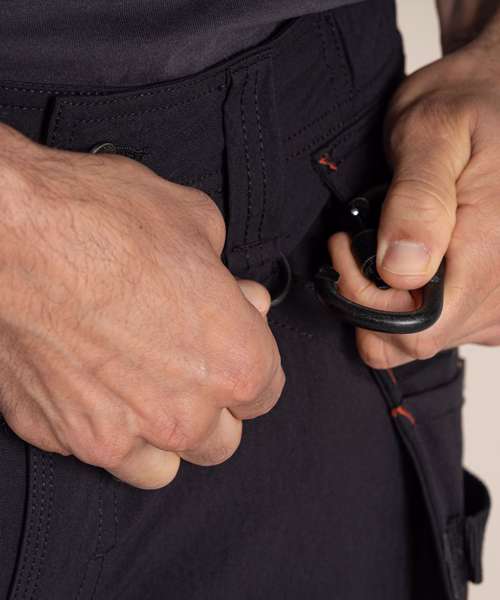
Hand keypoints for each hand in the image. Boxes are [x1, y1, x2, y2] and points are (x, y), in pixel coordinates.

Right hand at [0, 125, 283, 487]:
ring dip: (164, 434)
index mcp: (233, 362)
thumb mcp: (192, 220)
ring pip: (165, 465)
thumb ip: (227, 274)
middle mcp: (184, 413)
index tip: (231, 345)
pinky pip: (102, 454)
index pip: (266, 392)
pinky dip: (107, 430)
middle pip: (221, 439)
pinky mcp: (63, 436)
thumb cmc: (99, 220)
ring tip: (144, 389)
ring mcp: (120, 435)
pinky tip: (94, 388)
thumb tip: (239, 297)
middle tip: (187, 363)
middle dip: (212, 404)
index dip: (251, 363)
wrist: (5, 234)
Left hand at [329, 35, 499, 367]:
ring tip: (390, 241)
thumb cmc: (471, 106)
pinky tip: (415, 258)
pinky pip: (445, 327)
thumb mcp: (432, 134)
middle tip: (361, 242)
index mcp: (491, 256)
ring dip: (392, 301)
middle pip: (416, 342)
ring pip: (427, 339)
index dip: (366, 303)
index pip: (414, 331)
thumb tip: (401, 270)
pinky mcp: (496, 300)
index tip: (348, 248)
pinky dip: (415, 301)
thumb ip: (418, 202)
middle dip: (371, 302)